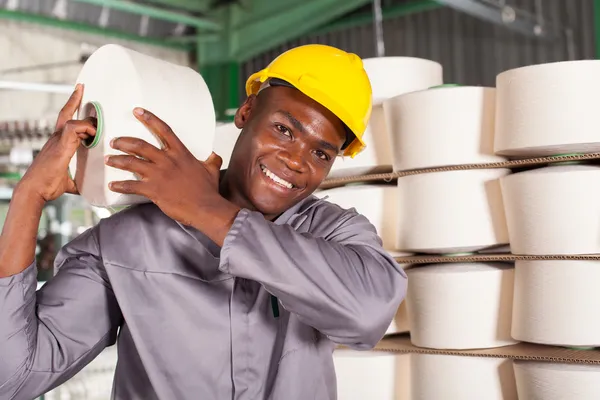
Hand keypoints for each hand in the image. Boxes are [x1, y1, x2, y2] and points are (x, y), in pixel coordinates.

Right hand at [18, 84, 95, 201]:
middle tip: (82, 87)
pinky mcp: (60, 146)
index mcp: (59, 144)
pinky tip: (93, 136)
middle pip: (66, 114)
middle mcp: (57, 139)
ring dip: (88, 122)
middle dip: (74, 99)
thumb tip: (89, 188)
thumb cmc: (46, 187)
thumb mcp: (69, 182)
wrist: (34, 191)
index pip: (66, 121)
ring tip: (97, 129)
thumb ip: (80, 180)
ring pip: (72, 120)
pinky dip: (85, 129)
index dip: (72, 108)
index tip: (78, 94)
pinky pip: (73, 128)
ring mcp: (57, 141)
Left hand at [106, 108, 235, 228]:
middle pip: (140, 145)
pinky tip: (113, 185)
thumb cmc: (208, 190)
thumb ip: (211, 161)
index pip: (163, 130)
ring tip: (109, 159)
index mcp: (180, 154)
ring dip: (117, 160)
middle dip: (124, 142)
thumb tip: (214, 155)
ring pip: (131, 162)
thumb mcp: (212, 171)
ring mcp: (159, 175)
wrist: (205, 208)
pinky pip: (131, 186)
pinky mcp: (153, 190)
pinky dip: (120, 185)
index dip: (149, 119)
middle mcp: (167, 161)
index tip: (138, 111)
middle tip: (115, 141)